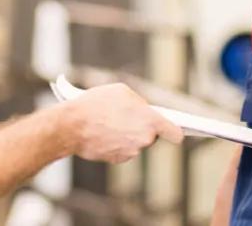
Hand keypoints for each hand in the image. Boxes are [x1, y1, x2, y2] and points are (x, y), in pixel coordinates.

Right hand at [60, 83, 183, 162]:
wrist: (72, 125)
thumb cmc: (96, 103)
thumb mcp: (121, 91)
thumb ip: (139, 103)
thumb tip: (144, 112)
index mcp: (150, 120)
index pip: (174, 132)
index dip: (177, 131)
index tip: (180, 132)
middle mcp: (144, 139)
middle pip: (150, 135)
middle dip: (142, 127)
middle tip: (125, 117)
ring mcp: (131, 151)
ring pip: (135, 142)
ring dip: (127, 134)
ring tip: (110, 122)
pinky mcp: (117, 159)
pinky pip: (123, 149)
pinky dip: (116, 143)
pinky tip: (104, 132)